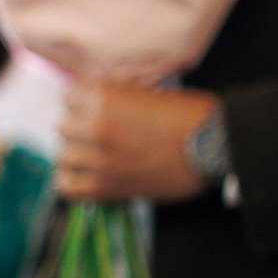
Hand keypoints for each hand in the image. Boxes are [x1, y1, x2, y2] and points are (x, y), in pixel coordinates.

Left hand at [55, 82, 215, 202]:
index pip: (68, 98)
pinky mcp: (105, 186)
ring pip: (62, 156)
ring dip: (76, 156)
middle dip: (79, 130)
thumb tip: (94, 94)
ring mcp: (98, 158)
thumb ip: (116, 94)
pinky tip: (88, 177)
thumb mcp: (149, 90)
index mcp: (104, 97)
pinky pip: (66, 186)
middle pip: (63, 128)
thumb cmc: (189, 115)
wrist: (216, 146)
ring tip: (95, 157)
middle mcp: (94, 126)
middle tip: (100, 136)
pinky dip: (73, 183)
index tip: (94, 110)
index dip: (82, 104)